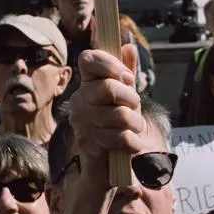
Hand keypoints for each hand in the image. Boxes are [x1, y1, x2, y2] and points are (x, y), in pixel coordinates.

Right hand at [67, 49, 152, 164]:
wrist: (106, 166)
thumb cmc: (117, 125)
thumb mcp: (125, 97)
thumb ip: (126, 73)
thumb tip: (129, 46)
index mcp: (87, 83)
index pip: (88, 59)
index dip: (111, 64)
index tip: (127, 77)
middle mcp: (78, 100)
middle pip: (109, 88)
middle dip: (131, 99)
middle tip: (135, 108)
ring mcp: (80, 122)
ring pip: (119, 115)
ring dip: (135, 124)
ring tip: (134, 128)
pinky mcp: (87, 143)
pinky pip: (120, 138)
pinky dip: (133, 143)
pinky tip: (132, 145)